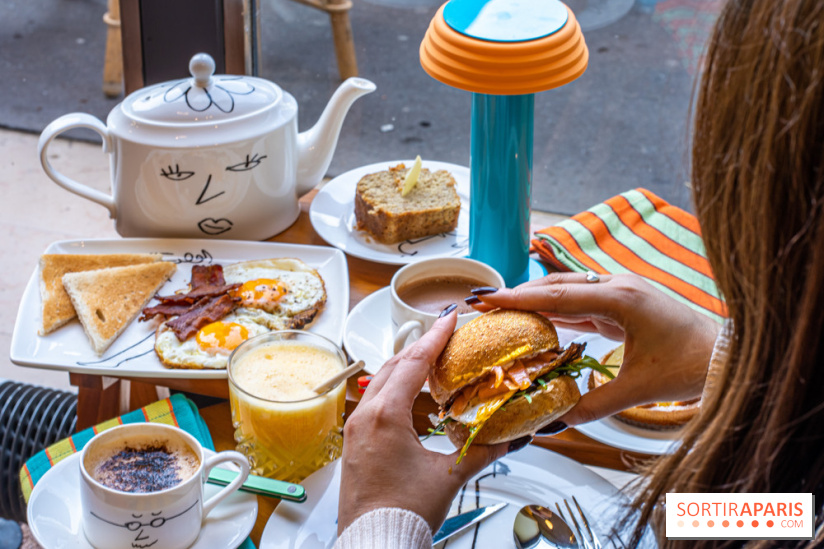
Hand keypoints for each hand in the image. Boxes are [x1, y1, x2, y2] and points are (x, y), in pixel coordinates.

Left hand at [337, 310, 519, 533]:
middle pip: (394, 365)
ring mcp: (355, 429)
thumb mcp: (448, 478)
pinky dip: (394, 388)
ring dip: (406, 367)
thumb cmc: (402, 513)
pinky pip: (374, 401)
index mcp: (386, 416)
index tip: (449, 317)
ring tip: (432, 360)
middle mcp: (365, 416)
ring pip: (381, 383)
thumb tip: (507, 439)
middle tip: (445, 334)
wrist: (374, 542)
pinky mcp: (354, 443)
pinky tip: (410, 396)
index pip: (414, 362)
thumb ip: (480, 453)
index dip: (435, 336)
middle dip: (421, 347)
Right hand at [472, 273, 719, 427]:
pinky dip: (556, 310)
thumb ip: (592, 405)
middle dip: (518, 295)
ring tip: (501, 311)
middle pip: (557, 286)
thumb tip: (555, 422)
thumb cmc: (690, 366)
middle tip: (483, 304)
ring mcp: (621, 292)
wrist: (725, 358)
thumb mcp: (637, 390)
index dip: (517, 298)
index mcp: (621, 298)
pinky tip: (536, 319)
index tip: (485, 297)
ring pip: (567, 291)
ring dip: (535, 300)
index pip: (557, 295)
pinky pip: (581, 302)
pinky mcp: (623, 304)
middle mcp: (618, 286)